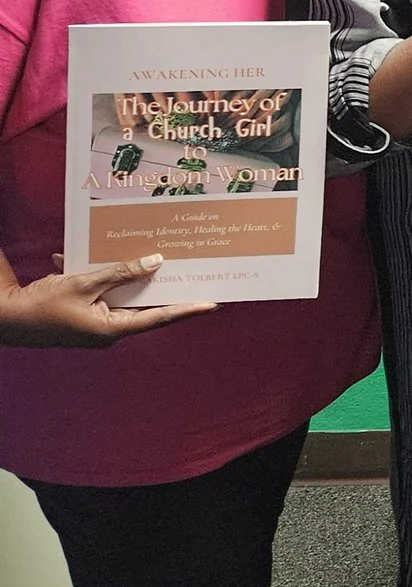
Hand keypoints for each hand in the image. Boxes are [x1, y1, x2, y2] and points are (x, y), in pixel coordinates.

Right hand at [0, 257, 216, 347]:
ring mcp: (95, 323)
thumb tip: (155, 263)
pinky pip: (98, 292)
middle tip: (194, 272)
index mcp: (112, 328)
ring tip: (153, 257)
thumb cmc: (41, 306)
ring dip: (128, 276)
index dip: (188, 308)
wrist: (3, 317)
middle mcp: (108, 329)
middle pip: (145, 305)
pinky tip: (80, 257)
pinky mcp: (82, 314)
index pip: (161, 317)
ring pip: (121, 295)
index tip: (215, 303)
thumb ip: (120, 273)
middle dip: (164, 286)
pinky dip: (95, 275)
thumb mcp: (83, 284)